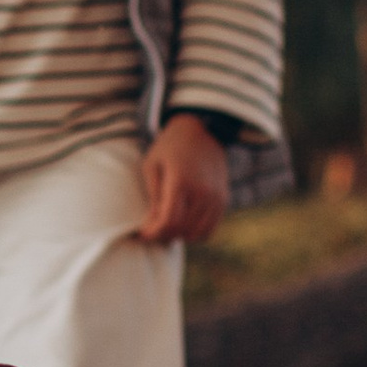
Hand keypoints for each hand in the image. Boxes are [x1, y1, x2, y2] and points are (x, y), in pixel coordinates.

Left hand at [137, 114, 230, 246]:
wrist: (202, 130)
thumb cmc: (170, 147)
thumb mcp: (152, 165)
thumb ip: (153, 196)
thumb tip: (153, 224)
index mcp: (181, 181)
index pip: (168, 221)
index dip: (153, 233)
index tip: (143, 234)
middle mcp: (202, 191)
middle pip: (181, 229)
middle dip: (163, 235)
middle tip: (152, 229)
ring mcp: (215, 197)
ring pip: (196, 234)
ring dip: (179, 235)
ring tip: (167, 226)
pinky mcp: (223, 199)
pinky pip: (210, 229)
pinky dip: (195, 233)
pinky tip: (183, 224)